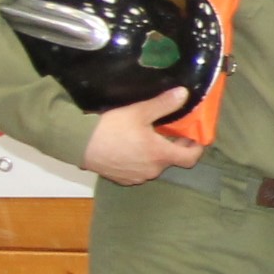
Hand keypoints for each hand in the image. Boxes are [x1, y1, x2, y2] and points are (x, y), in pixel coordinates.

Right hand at [79, 87, 203, 184]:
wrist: (77, 143)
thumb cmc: (110, 128)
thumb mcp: (139, 112)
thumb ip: (164, 104)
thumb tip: (184, 94)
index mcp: (160, 155)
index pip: (190, 158)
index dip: (197, 148)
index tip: (195, 138)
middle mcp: (152, 170)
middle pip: (172, 160)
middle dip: (175, 146)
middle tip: (172, 131)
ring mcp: (136, 177)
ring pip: (154, 166)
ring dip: (157, 153)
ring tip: (151, 137)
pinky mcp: (121, 179)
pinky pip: (139, 170)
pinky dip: (142, 160)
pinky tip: (133, 148)